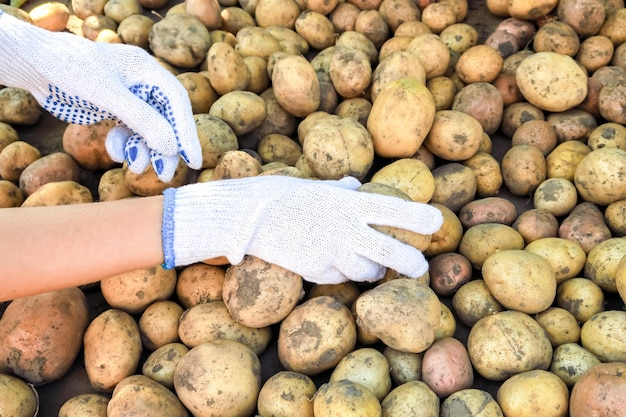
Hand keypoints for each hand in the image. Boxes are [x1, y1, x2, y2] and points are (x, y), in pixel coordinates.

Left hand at [0, 11, 201, 181]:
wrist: (35, 64)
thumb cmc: (69, 69)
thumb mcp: (107, 94)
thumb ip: (142, 119)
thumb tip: (171, 146)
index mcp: (147, 70)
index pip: (177, 103)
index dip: (187, 132)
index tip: (193, 160)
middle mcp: (143, 83)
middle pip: (166, 119)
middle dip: (165, 147)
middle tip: (165, 173)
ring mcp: (129, 97)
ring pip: (147, 129)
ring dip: (144, 150)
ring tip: (137, 167)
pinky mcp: (114, 109)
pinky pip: (128, 132)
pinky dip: (124, 144)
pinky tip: (115, 151)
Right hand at [162, 176, 443, 283]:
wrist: (246, 218)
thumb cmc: (281, 196)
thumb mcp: (314, 186)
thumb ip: (339, 189)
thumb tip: (354, 183)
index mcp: (348, 203)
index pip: (393, 210)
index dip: (419, 218)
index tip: (437, 223)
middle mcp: (345, 228)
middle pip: (391, 252)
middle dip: (411, 263)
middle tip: (419, 267)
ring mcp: (331, 252)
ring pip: (367, 271)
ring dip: (372, 270)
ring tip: (371, 267)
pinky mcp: (315, 270)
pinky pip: (338, 277)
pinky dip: (340, 273)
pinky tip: (331, 264)